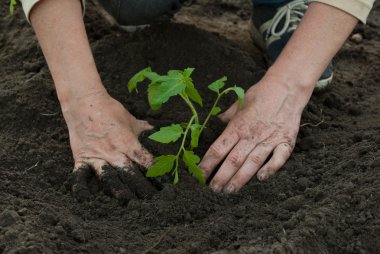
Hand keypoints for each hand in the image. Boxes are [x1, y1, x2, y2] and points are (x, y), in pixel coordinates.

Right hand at [63, 92, 155, 202]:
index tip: (165, 185)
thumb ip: (142, 128)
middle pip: (131, 175)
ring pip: (109, 179)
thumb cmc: (110, 109)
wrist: (84, 101)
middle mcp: (115, 153)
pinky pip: (80, 175)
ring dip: (118, 192)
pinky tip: (84, 199)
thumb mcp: (130, 119)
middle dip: (142, 188)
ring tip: (127, 203)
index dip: (157, 174)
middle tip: (151, 200)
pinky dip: (80, 187)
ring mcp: (97, 157)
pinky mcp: (81, 158)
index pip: (146, 162)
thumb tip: (155, 129)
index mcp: (129, 143)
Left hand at [199, 76, 311, 192]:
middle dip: (221, 177)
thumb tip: (215, 122)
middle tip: (213, 190)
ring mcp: (269, 139)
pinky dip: (270, 169)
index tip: (200, 175)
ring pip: (252, 163)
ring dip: (240, 179)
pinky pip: (278, 158)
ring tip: (230, 191)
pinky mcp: (286, 141)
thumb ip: (227, 116)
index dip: (208, 163)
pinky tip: (261, 178)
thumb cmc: (261, 94)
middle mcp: (251, 135)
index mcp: (238, 126)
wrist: (287, 87)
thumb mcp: (239, 102)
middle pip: (233, 160)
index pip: (219, 149)